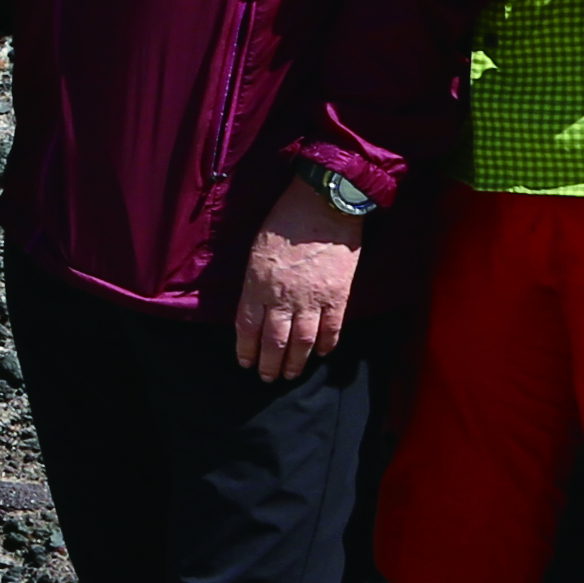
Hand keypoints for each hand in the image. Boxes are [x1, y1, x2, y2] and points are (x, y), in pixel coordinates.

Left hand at [234, 192, 364, 380]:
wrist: (324, 204)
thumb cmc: (285, 220)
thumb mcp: (257, 249)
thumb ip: (255, 281)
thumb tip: (255, 305)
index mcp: (257, 284)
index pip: (247, 327)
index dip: (246, 349)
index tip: (245, 362)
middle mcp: (282, 297)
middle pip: (274, 341)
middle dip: (269, 364)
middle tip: (268, 378)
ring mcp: (312, 298)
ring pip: (301, 341)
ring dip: (295, 362)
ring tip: (291, 375)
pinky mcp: (338, 295)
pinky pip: (331, 328)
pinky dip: (325, 344)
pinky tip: (320, 354)